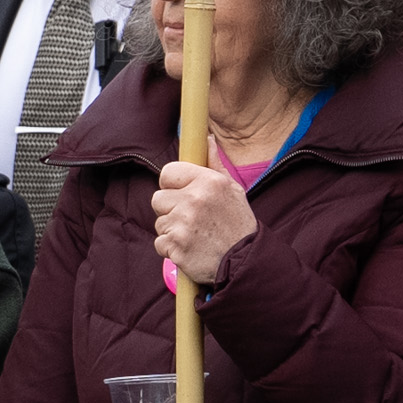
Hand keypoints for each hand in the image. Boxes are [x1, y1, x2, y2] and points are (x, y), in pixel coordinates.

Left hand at [152, 157, 257, 286]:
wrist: (245, 262)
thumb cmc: (237, 225)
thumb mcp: (233, 190)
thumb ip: (215, 165)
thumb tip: (207, 140)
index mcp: (208, 182)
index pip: (167, 172)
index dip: (171, 184)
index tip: (180, 194)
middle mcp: (194, 200)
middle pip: (158, 198)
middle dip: (170, 209)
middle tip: (191, 219)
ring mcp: (183, 224)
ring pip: (159, 222)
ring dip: (172, 230)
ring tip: (195, 235)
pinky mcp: (176, 246)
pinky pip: (160, 243)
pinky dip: (171, 249)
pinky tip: (190, 249)